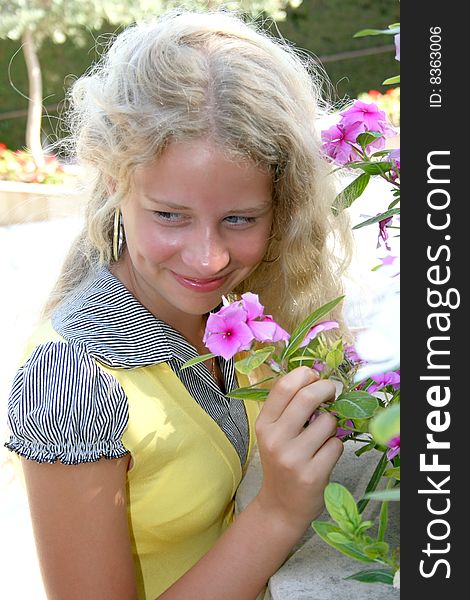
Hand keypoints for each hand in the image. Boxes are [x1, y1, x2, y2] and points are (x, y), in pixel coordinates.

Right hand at [254, 366, 342, 532]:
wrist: (280, 506)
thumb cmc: (281, 462)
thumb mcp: (273, 433)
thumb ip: (288, 407)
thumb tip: (316, 379)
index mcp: (263, 424)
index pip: (284, 386)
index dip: (305, 375)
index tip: (316, 378)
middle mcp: (275, 439)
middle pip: (308, 397)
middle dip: (327, 389)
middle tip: (332, 392)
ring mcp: (293, 458)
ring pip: (328, 422)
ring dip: (332, 425)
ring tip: (322, 437)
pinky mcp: (312, 474)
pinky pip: (336, 445)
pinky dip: (335, 446)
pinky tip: (324, 456)